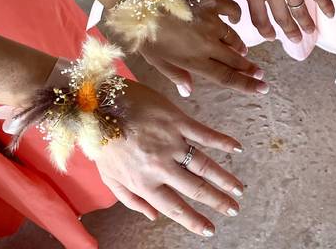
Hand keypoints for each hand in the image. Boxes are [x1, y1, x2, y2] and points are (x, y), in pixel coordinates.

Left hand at [95, 82, 244, 236]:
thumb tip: (154, 217)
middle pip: (195, 189)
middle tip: (234, 210)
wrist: (96, 104)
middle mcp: (160, 166)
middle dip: (217, 201)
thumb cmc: (101, 141)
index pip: (174, 208)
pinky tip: (237, 148)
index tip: (210, 230)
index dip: (194, 221)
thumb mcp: (109, 176)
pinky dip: (222, 141)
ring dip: (224, 178)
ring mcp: (170, 142)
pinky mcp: (176, 120)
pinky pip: (204, 134)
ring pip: (204, 165)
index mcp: (143, 182)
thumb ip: (131, 200)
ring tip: (239, 189)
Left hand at [139, 0, 267, 96]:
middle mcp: (208, 44)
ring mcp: (211, 21)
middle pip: (235, 60)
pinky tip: (235, 19)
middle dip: (250, 68)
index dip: (247, 85)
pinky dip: (235, 16)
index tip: (263, 88)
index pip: (227, 77)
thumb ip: (176, 75)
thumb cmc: (143, 33)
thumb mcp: (156, 60)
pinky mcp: (211, 2)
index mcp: (194, 61)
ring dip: (239, 47)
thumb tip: (188, 91)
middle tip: (260, 73)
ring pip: (233, 38)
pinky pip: (231, 9)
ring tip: (242, 52)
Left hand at [234, 0, 334, 42]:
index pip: (259, 19)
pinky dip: (326, 6)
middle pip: (281, 20)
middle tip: (296, 40)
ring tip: (312, 32)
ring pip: (300, 12)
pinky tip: (331, 13)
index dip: (266, 30)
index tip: (272, 36)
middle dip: (290, 32)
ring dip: (307, 24)